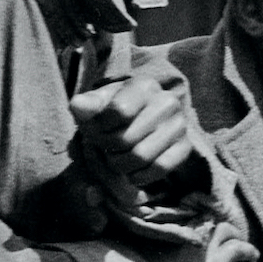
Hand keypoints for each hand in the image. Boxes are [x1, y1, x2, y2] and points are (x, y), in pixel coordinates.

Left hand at [68, 64, 206, 195]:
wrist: (143, 118)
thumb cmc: (115, 110)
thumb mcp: (98, 103)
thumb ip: (85, 105)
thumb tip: (78, 107)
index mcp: (144, 86)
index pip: (118, 112)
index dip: (99, 127)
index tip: (95, 129)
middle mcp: (167, 102)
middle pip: (125, 139)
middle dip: (107, 149)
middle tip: (104, 147)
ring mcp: (179, 125)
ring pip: (140, 157)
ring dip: (120, 165)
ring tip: (116, 158)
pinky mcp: (185, 147)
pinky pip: (159, 169)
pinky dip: (140, 175)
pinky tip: (132, 170)